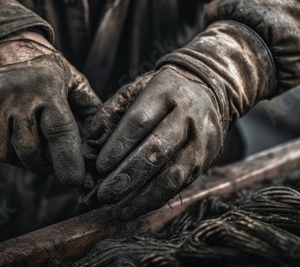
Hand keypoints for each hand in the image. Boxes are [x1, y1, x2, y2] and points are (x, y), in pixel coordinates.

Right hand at [0, 32, 101, 187]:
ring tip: (33, 147)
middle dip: (44, 165)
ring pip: (6, 153)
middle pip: (29, 151)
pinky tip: (12, 140)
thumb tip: (105, 141)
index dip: (67, 159)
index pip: (59, 131)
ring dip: (22, 160)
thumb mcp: (74, 81)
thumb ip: (90, 109)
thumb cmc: (46, 69)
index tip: (75, 181)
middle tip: (54, 164)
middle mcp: (18, 97)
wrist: (2, 46)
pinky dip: (0, 153)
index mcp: (48, 89)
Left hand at [84, 65, 226, 219]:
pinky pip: (181, 184)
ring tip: (119, 211)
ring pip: (173, 174)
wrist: (208, 90)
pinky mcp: (206, 159)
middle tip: (105, 194)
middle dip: (129, 175)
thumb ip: (111, 112)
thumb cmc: (161, 93)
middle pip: (157, 149)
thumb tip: (90, 145)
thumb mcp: (136, 89)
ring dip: (144, 197)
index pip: (139, 120)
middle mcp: (187, 115)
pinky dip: (157, 199)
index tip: (99, 167)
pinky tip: (136, 207)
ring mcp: (201, 139)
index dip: (119, 145)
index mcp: (165, 91)